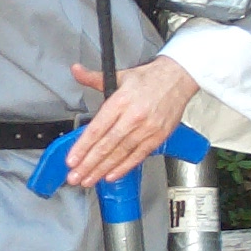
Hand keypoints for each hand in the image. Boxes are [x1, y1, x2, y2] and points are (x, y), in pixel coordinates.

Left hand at [65, 55, 197, 186]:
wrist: (178, 78)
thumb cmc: (149, 79)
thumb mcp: (120, 75)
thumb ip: (94, 78)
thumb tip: (77, 71)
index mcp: (121, 101)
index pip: (97, 129)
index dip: (83, 146)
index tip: (72, 159)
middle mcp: (133, 117)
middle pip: (107, 145)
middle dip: (89, 164)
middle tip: (75, 176)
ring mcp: (147, 129)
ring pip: (120, 153)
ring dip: (102, 169)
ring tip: (89, 179)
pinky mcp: (158, 137)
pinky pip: (138, 156)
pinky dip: (124, 167)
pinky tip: (110, 176)